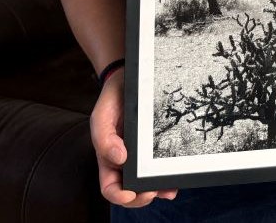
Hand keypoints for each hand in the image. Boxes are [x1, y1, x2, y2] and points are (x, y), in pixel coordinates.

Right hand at [91, 69, 177, 206]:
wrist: (128, 80)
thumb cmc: (112, 100)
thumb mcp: (101, 116)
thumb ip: (104, 138)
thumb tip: (119, 158)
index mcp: (108, 158)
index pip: (110, 187)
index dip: (119, 196)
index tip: (130, 193)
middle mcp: (126, 161)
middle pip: (132, 191)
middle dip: (142, 197)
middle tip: (152, 191)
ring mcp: (142, 155)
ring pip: (149, 182)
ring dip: (159, 190)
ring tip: (168, 189)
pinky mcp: (157, 146)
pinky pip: (162, 165)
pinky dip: (168, 175)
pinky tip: (175, 178)